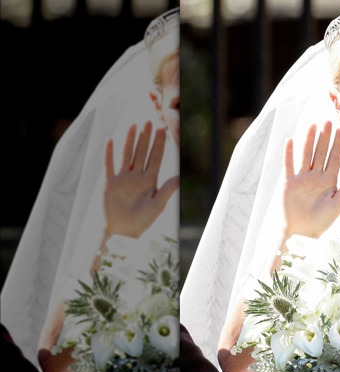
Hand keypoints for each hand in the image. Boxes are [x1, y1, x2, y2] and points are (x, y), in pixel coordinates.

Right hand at [103, 121, 179, 238]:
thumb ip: (168, 189)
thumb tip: (181, 176)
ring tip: (133, 125)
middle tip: (150, 121)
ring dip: (130, 140)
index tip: (162, 129)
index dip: (159, 144)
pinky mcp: (110, 183)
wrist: (123, 232)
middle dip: (146, 137)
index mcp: (150, 180)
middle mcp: (137, 177)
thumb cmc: (142, 221)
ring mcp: (123, 179)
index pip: (156, 158)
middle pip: (142, 152)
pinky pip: (109, 166)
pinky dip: (109, 154)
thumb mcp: (158, 204)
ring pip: (127, 155)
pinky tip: (110, 140)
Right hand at [282, 121, 339, 237]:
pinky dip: (289, 154)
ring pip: (307, 155)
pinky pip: (289, 166)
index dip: (339, 144)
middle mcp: (316, 176)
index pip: (335, 158)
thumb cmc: (321, 221)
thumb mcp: (338, 205)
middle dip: (325, 137)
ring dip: (309, 140)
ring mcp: (302, 178)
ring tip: (313, 125)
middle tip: (329, 120)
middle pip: (321, 152)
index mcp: (330, 180)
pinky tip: (290, 140)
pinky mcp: (289, 183)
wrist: (302, 232)